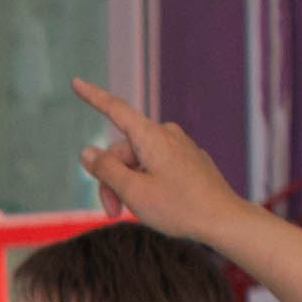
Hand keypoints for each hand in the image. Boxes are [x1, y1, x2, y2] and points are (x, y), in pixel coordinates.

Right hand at [73, 79, 255, 242]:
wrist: (224, 220)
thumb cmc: (179, 207)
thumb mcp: (133, 191)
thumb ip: (106, 169)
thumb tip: (87, 151)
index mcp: (151, 137)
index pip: (115, 110)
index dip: (93, 97)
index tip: (76, 82)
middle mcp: (167, 135)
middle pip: (122, 151)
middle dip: (111, 179)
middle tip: (113, 212)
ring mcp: (180, 146)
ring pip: (138, 160)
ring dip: (127, 184)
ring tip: (131, 213)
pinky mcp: (189, 160)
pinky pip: (156, 165)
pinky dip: (146, 182)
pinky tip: (156, 204)